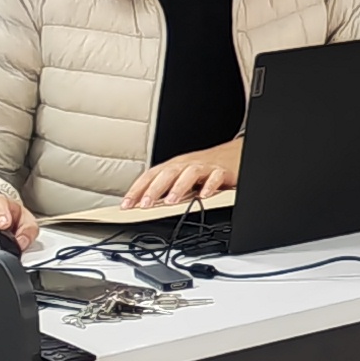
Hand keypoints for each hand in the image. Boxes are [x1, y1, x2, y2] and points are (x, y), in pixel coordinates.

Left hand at [125, 138, 242, 208]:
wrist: (233, 154)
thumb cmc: (204, 168)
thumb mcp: (182, 177)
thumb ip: (166, 189)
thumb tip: (145, 205)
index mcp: (174, 166)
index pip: (150, 176)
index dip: (137, 189)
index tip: (126, 205)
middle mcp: (186, 165)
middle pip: (167, 174)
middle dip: (154, 190)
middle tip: (144, 205)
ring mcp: (205, 167)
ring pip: (189, 174)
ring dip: (178, 187)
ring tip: (171, 202)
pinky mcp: (222, 171)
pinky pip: (215, 177)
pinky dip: (210, 186)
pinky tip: (204, 196)